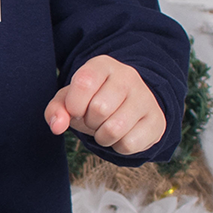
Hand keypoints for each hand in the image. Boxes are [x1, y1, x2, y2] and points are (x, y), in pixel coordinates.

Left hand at [45, 55, 165, 155]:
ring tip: (106, 128)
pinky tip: (122, 135)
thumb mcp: (70, 101)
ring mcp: (145, 98)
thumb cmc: (93, 102)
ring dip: (102, 137)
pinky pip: (129, 144)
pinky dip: (118, 146)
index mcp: (103, 65)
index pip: (84, 82)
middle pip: (99, 109)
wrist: (128, 108)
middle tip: (95, 119)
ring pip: (114, 129)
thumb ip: (56, 110)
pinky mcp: (157, 120)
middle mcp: (128, 76)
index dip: (74, 105)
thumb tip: (57, 126)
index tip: (77, 109)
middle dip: (90, 122)